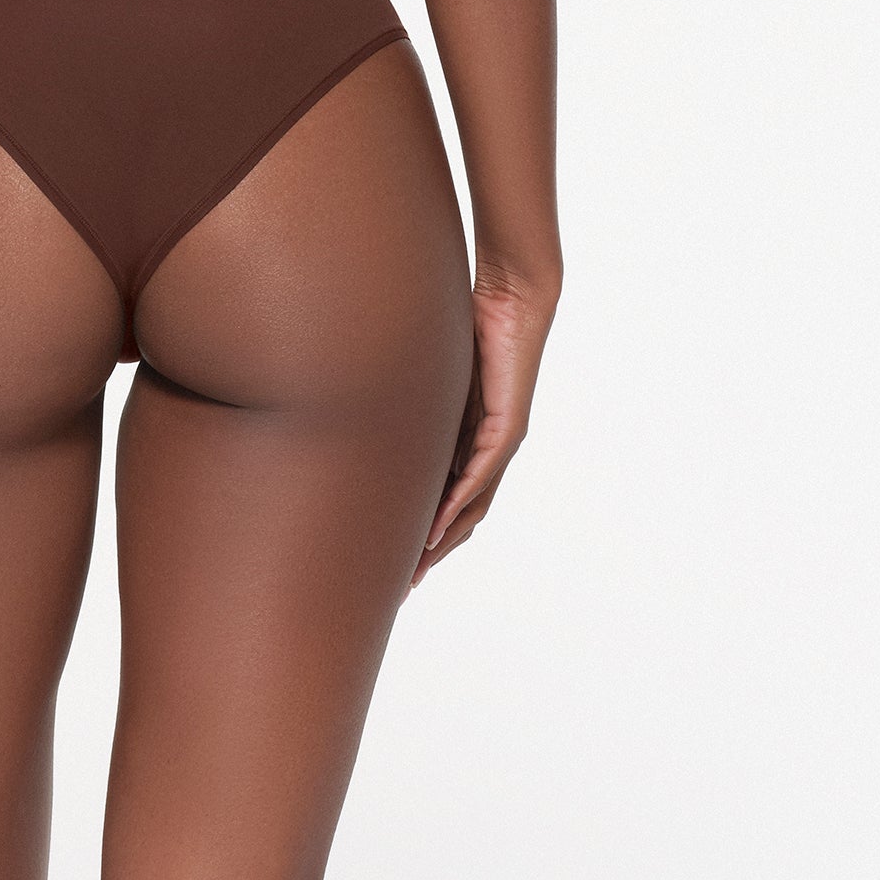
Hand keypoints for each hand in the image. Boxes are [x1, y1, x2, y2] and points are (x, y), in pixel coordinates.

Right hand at [414, 264, 559, 586]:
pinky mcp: (505, 426)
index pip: (449, 495)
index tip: (400, 557)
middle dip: (434, 550)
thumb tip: (366, 397)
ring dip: (444, 538)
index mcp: (470, 436)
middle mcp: (489, 446)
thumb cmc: (472, 320)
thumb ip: (410, 392)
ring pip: (473, 504)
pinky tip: (437, 527)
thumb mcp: (430, 369)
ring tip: (417, 568)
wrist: (513, 296)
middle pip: (463, 513)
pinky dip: (458, 504)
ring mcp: (500, 439)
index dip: (426, 529)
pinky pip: (480, 475)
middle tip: (405, 584)